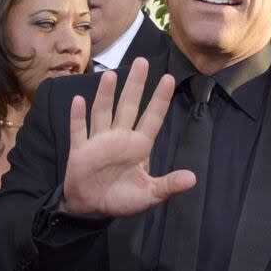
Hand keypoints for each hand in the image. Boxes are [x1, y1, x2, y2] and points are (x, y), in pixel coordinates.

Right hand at [61, 58, 195, 216]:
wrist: (92, 209)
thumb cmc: (122, 199)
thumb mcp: (149, 195)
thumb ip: (169, 185)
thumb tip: (193, 179)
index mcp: (139, 146)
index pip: (152, 117)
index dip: (160, 99)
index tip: (168, 78)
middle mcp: (120, 138)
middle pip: (129, 106)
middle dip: (135, 85)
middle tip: (142, 61)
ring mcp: (99, 142)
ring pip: (103, 112)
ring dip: (106, 95)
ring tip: (111, 75)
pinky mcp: (80, 150)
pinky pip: (78, 131)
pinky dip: (78, 117)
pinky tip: (78, 100)